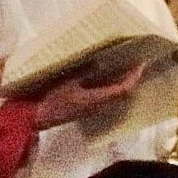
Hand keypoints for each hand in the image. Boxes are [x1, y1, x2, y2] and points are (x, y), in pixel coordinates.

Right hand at [28, 60, 156, 130]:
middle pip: (122, 91)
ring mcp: (92, 107)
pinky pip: (103, 93)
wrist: (36, 117)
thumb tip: (97, 60)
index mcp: (96, 99)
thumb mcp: (66, 82)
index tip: (141, 63)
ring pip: (113, 93)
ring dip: (120, 79)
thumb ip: (83, 71)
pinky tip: (103, 72)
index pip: (123, 88)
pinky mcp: (84, 106)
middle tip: (134, 60)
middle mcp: (98, 105)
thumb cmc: (50, 100)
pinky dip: (108, 82)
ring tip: (122, 63)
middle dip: (130, 76)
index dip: (134, 76)